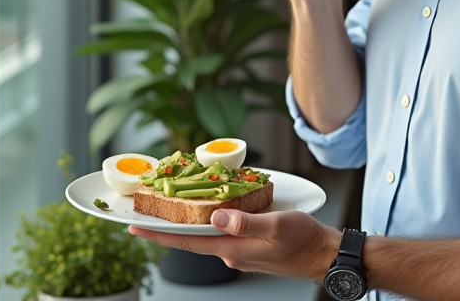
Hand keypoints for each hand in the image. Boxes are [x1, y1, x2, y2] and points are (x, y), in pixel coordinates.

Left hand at [129, 209, 339, 280]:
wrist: (324, 256)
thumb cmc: (305, 240)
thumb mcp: (277, 224)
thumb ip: (245, 221)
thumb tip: (216, 216)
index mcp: (233, 249)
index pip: (187, 241)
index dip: (159, 235)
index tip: (135, 227)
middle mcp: (231, 252)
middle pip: (192, 237)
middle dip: (168, 224)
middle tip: (146, 209)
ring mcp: (240, 250)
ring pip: (208, 233)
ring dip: (189, 220)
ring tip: (172, 202)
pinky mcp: (249, 246)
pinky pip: (223, 232)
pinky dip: (211, 219)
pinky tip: (211, 206)